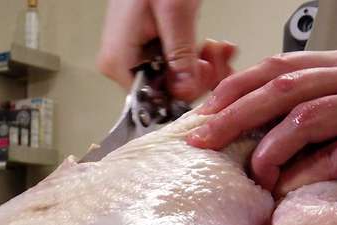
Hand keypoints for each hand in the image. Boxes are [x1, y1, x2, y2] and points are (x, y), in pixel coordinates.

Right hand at [97, 0, 235, 100]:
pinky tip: (208, 47)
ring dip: (201, 66)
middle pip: (166, 90)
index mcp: (119, 61)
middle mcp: (121, 63)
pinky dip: (194, 57)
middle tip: (217, 57)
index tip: (206, 74)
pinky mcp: (144, 48)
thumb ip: (181, 54)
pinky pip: (172, 64)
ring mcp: (132, 55)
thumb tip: (186, 90)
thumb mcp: (174, 13)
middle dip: (198, 76)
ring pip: (173, 79)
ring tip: (215, 48)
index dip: (186, 91)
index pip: (154, 99)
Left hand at [187, 49, 336, 199]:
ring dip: (270, 151)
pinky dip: (305, 174)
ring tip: (255, 176)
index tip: (201, 115)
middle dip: (237, 116)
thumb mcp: (325, 128)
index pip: (279, 66)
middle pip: (286, 88)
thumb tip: (221, 113)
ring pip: (307, 118)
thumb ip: (289, 113)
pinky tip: (287, 190)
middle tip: (205, 141)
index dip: (235, 89)